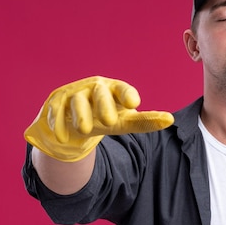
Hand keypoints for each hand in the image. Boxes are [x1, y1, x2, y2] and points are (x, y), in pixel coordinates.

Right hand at [24, 76, 173, 161]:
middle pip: (99, 91)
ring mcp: (73, 93)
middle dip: (104, 105)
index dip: (126, 93)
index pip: (121, 88)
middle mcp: (93, 88)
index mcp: (113, 89)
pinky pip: (55, 112)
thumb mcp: (124, 123)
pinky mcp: (55, 103)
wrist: (74, 123)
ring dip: (81, 116)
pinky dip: (58, 125)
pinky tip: (62, 137)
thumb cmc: (105, 118)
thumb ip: (145, 121)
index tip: (134, 103)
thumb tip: (170, 119)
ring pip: (76, 101)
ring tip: (85, 130)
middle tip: (109, 121)